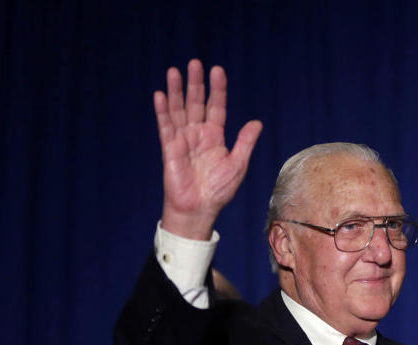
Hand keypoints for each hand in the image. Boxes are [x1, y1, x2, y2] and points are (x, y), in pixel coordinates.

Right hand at [154, 59, 261, 238]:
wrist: (199, 208)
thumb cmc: (219, 190)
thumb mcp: (237, 164)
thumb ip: (244, 142)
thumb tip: (257, 122)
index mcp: (215, 136)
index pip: (216, 107)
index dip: (217, 89)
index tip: (217, 70)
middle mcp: (198, 134)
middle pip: (196, 103)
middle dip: (195, 83)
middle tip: (195, 63)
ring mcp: (183, 139)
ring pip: (179, 109)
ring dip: (176, 91)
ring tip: (175, 71)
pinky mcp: (169, 148)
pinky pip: (165, 126)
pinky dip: (163, 111)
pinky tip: (161, 94)